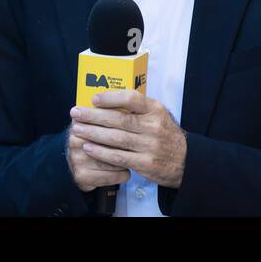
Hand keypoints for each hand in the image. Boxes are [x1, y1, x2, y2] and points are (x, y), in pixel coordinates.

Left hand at [69, 90, 186, 188]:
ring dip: (93, 134)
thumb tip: (106, 101)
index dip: (111, 98)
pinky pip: (118, 157)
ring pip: (116, 138)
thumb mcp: (157, 115)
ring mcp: (149, 146)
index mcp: (155, 110)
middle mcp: (153, 126)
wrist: (184, 161)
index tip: (93, 98)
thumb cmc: (164, 134)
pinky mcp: (145, 163)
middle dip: (93, 116)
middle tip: (76, 113)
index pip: (132, 99)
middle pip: (119, 119)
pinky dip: (101, 152)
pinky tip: (89, 147)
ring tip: (77, 130)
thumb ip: (137, 108)